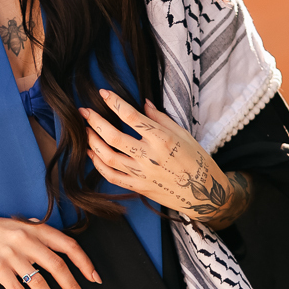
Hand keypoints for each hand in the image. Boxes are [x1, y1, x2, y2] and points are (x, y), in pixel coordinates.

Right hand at [0, 212, 100, 288]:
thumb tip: (61, 247)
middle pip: (58, 267)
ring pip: (40, 283)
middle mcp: (25, 239)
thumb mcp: (18, 225)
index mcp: (35, 228)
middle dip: (74, 288)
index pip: (68, 246)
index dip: (85, 263)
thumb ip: (38, 234)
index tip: (94, 279)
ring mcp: (11, 254)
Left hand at [80, 93, 251, 228]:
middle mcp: (150, 156)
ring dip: (93, 142)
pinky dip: (99, 165)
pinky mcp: (139, 188)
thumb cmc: (197, 160)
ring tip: (86, 131)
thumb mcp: (184, 134)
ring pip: (109, 157)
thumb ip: (160, 119)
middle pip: (114, 137)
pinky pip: (113, 177)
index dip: (114, 103)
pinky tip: (93, 154)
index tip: (103, 93)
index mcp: (163, 139)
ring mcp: (143, 174)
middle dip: (95, 122)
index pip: (131, 116)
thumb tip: (143, 103)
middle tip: (83, 111)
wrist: (205, 195)